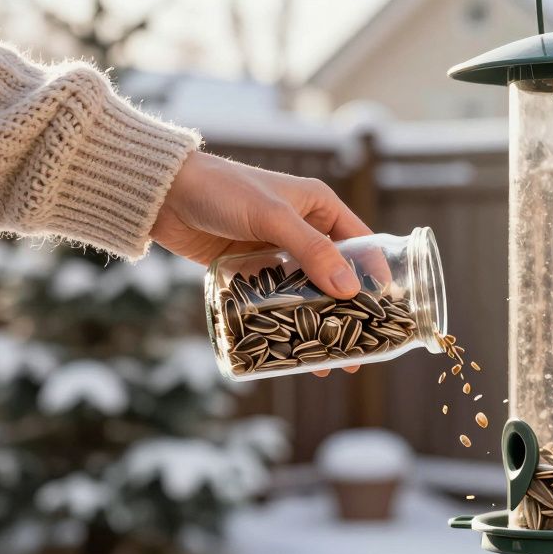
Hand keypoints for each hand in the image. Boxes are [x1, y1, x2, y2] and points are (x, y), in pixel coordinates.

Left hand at [153, 151, 371, 374]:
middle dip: (349, 313)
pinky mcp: (253, 270)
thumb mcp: (272, 218)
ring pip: (309, 294)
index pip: (362, 243)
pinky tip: (293, 350)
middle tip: (361, 348)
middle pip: (338, 276)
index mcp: (320, 207)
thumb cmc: (222, 191)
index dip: (376, 275)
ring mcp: (278, 252)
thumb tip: (350, 291)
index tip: (389, 310)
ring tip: (330, 362)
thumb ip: (311, 251)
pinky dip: (289, 323)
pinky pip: (279, 300)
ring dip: (319, 325)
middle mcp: (305, 229)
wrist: (163, 194)